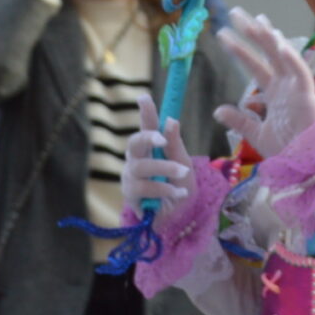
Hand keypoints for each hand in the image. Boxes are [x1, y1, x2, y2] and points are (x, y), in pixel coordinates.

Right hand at [124, 94, 195, 210]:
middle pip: (134, 142)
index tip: (144, 97)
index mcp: (150, 147)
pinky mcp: (130, 195)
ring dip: (164, 169)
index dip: (145, 112)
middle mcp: (137, 159)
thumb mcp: (184, 163)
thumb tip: (171, 119)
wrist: (178, 216)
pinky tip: (178, 193)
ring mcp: (131, 177)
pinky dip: (165, 190)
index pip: (147, 126)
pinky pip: (145, 188)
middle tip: (162, 140)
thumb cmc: (178, 184)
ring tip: (183, 174)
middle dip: (147, 138)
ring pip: (142, 167)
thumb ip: (176, 144)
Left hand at [213, 9, 314, 157]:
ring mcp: (297, 88)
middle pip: (266, 53)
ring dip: (268, 38)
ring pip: (282, 57)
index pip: (255, 66)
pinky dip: (290, 58)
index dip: (240, 49)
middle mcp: (285, 86)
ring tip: (254, 20)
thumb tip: (218, 110)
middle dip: (251, 33)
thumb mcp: (257, 135)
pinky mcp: (307, 95)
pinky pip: (299, 73)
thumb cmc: (290, 151)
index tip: (225, 34)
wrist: (310, 166)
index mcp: (275, 93)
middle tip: (235, 13)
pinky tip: (278, 44)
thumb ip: (240, 121)